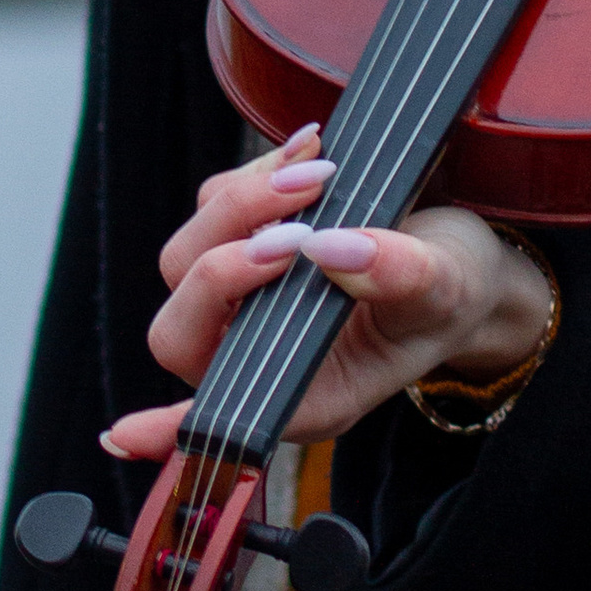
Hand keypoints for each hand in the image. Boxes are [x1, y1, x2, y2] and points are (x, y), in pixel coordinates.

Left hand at [101, 124, 555, 462]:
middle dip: (227, 260)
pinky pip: (217, 204)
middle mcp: (259, 353)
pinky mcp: (244, 237)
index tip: (128, 433)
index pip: (217, 417)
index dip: (169, 426)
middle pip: (184, 319)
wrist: (462, 253)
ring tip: (323, 172)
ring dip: (244, 204)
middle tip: (300, 220)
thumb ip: (399, 275)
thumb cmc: (454, 292)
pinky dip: (256, 175)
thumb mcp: (448, 286)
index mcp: (303, 395)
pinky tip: (311, 157)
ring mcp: (244, 296)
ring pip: (189, 252)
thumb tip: (332, 249)